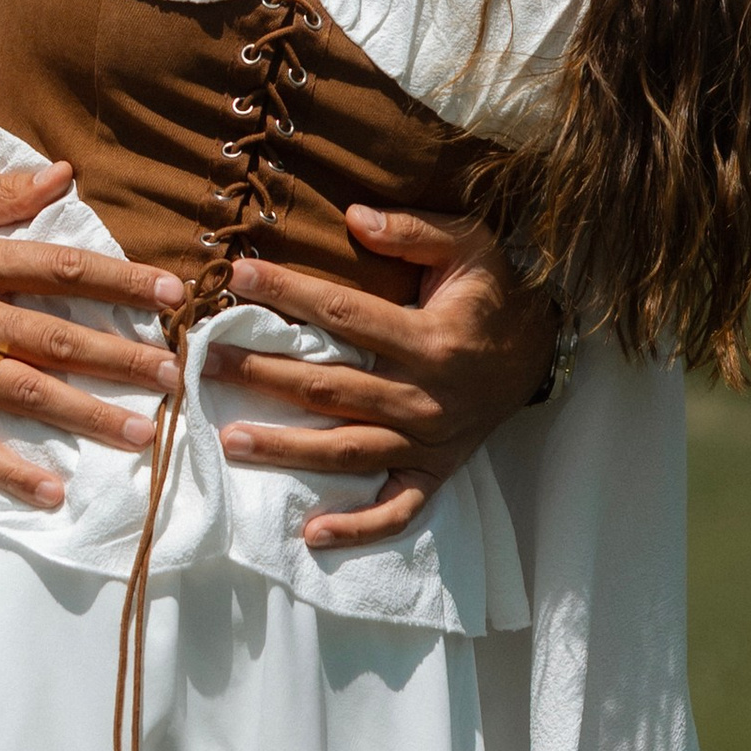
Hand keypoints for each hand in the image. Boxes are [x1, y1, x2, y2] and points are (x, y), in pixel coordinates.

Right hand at [0, 156, 184, 506]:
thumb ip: (2, 191)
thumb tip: (66, 174)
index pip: (61, 269)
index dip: (120, 281)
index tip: (172, 296)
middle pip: (54, 337)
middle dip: (119, 359)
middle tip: (173, 377)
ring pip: (21, 392)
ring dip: (85, 415)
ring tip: (140, 435)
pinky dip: (8, 470)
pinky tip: (51, 491)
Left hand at [212, 207, 553, 547]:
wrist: (544, 349)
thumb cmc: (496, 292)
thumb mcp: (472, 245)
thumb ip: (414, 231)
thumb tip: (354, 215)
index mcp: (431, 338)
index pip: (345, 313)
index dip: (290, 293)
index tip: (239, 276)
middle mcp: (426, 396)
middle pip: (331, 389)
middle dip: (263, 374)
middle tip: (206, 364)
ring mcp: (430, 441)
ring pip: (349, 450)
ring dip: (288, 449)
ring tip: (230, 440)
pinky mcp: (437, 471)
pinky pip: (398, 509)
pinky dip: (358, 527)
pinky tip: (311, 534)